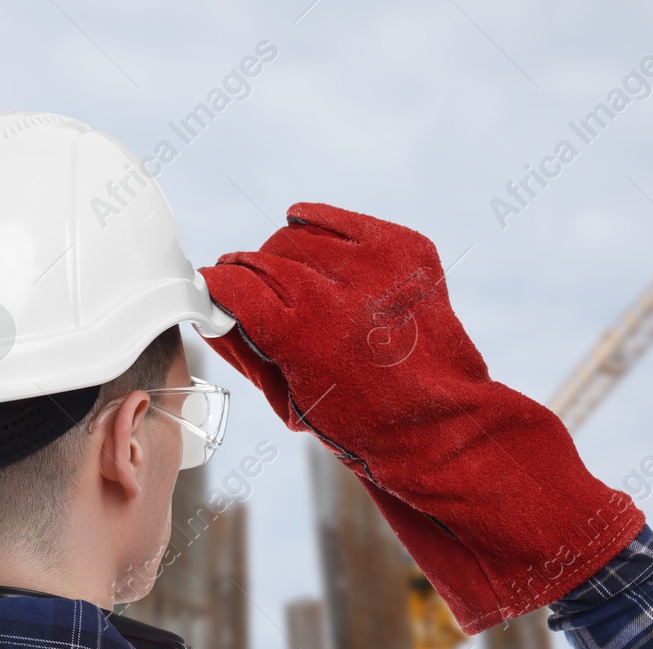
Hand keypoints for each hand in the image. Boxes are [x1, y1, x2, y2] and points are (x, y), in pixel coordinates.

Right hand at [200, 203, 642, 633]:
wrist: (441, 424)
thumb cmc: (360, 423)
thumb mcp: (287, 400)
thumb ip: (245, 349)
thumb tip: (213, 312)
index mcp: (301, 333)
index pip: (234, 284)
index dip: (215, 286)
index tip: (211, 289)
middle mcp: (338, 292)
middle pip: (263, 257)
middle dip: (246, 272)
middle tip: (245, 288)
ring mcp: (376, 266)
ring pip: (298, 234)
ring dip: (283, 254)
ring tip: (289, 281)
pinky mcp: (405, 249)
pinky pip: (341, 220)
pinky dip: (320, 228)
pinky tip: (314, 247)